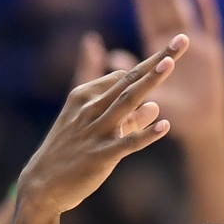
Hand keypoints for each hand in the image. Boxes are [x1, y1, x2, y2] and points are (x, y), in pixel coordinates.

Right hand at [17, 33, 188, 216]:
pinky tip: (165, 126)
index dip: (150, 67)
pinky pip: (126, 143)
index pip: (124, 76)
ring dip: (150, 82)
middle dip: (157, 60)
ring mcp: (94, 130)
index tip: (174, 52)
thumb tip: (151, 101)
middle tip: (181, 40)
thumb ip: (119, 108)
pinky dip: (145, 134)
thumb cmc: (70, 150)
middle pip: (129, 79)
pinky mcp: (99, 156)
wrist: (43, 183)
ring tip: (171, 64)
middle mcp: (89, 107)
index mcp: (85, 94)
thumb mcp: (87, 120)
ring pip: (127, 102)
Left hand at [119, 0, 223, 146]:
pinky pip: (211, 26)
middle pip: (166, 11)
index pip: (150, 21)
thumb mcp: (148, 93)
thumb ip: (132, 74)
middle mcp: (180, 46)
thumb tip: (110, 56)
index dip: (145, 2)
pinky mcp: (214, 53)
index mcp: (162, 54)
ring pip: (184, 13)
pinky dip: (207, 9)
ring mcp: (198, 46)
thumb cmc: (174, 113)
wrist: (200, 126)